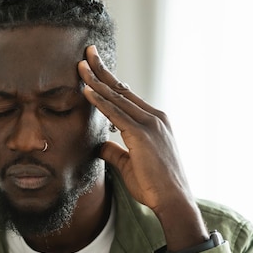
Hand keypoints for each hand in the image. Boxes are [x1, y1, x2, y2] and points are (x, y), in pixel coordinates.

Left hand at [78, 45, 206, 250]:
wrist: (173, 200)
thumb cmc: (154, 186)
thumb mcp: (129, 164)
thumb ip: (114, 151)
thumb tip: (98, 145)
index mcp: (154, 122)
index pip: (127, 95)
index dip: (109, 80)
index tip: (95, 67)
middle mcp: (154, 117)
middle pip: (122, 88)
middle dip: (102, 70)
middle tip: (87, 52)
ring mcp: (150, 124)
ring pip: (117, 97)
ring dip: (96, 80)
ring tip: (80, 65)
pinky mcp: (142, 135)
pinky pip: (116, 114)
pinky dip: (100, 101)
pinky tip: (86, 91)